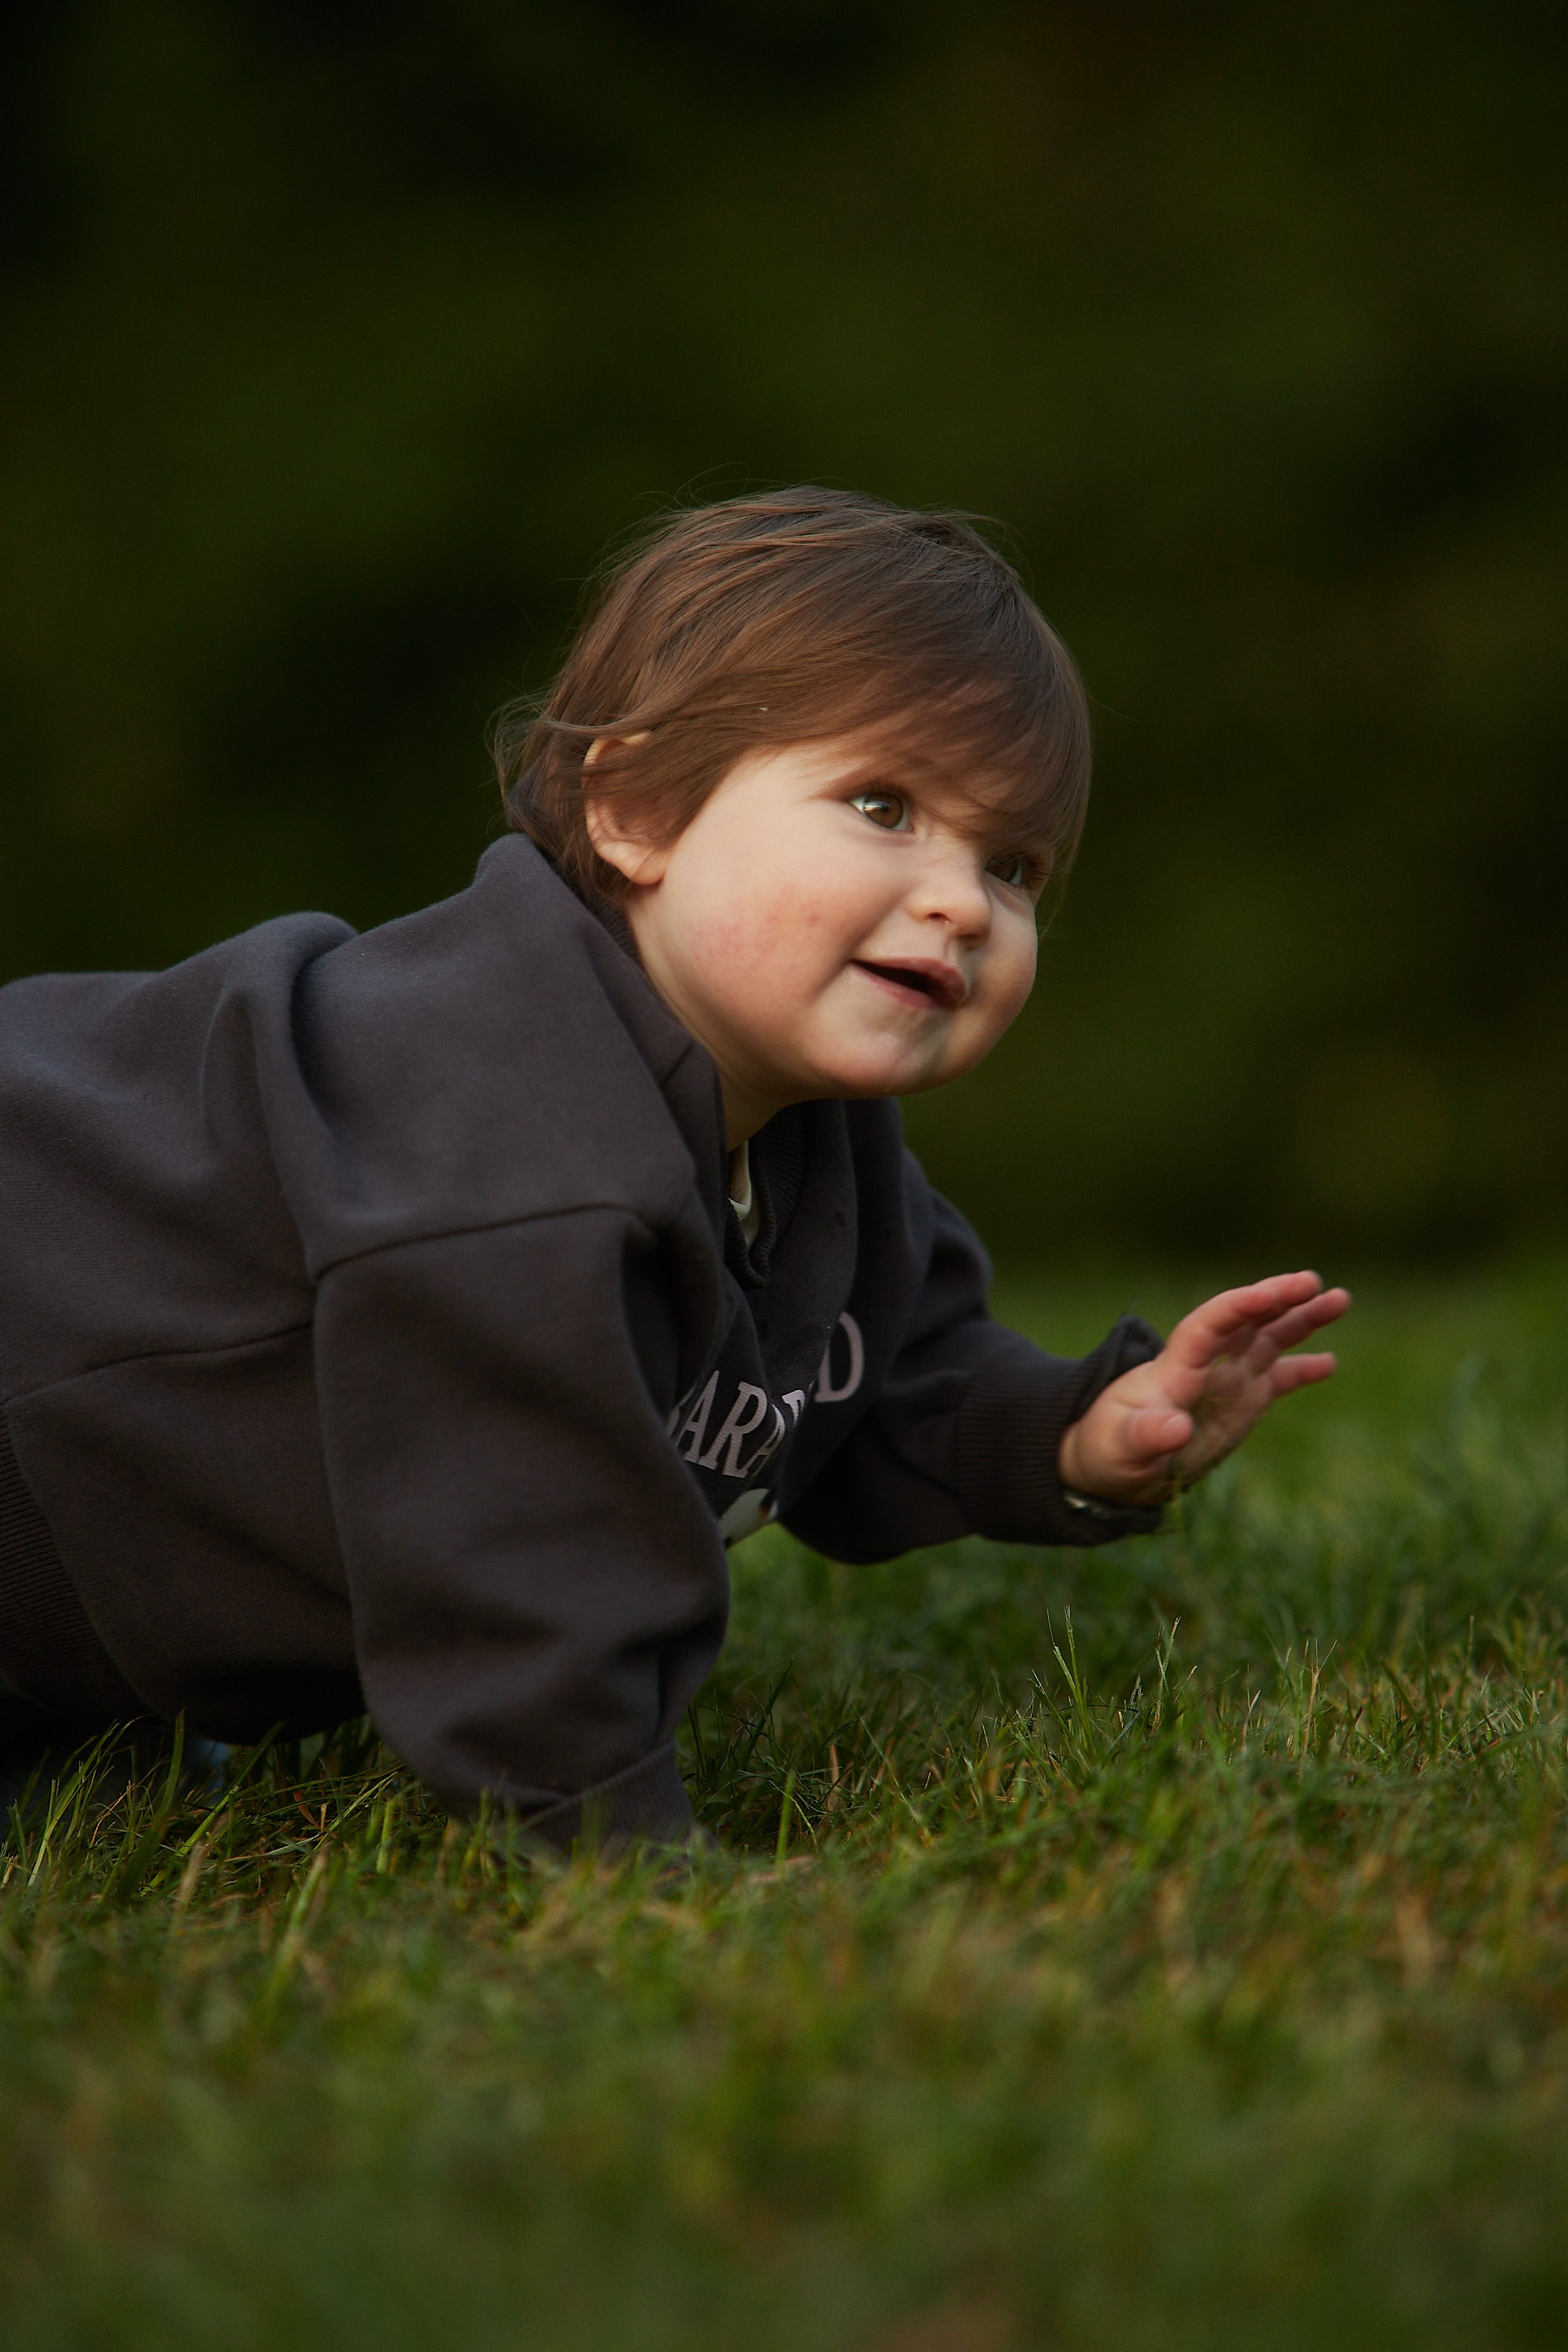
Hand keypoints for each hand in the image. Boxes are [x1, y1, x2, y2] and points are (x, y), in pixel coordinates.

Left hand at [1056, 1271, 1350, 1506]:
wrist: (1110, 1463)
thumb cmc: (1108, 1450)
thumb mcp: (1119, 1447)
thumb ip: (1145, 1436)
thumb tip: (1176, 1428)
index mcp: (1175, 1369)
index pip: (1208, 1325)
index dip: (1238, 1307)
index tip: (1270, 1294)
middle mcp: (1206, 1366)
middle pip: (1245, 1321)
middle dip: (1278, 1298)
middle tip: (1313, 1281)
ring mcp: (1226, 1382)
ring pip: (1267, 1339)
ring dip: (1300, 1319)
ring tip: (1339, 1299)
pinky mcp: (1240, 1403)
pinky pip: (1276, 1378)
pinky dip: (1302, 1370)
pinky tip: (1330, 1362)